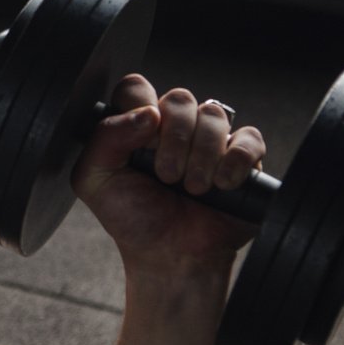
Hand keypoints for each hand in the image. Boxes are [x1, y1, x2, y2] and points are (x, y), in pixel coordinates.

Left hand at [73, 74, 267, 275]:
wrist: (171, 257)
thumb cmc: (132, 218)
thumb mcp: (95, 180)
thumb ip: (104, 139)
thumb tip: (148, 112)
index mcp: (136, 125)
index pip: (136, 87)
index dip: (138, 109)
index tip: (139, 146)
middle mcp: (173, 127)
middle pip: (179, 98)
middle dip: (172, 140)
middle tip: (166, 176)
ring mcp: (210, 140)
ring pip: (214, 114)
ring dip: (201, 156)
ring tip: (191, 188)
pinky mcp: (242, 158)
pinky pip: (248, 138)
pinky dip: (234, 162)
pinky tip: (222, 186)